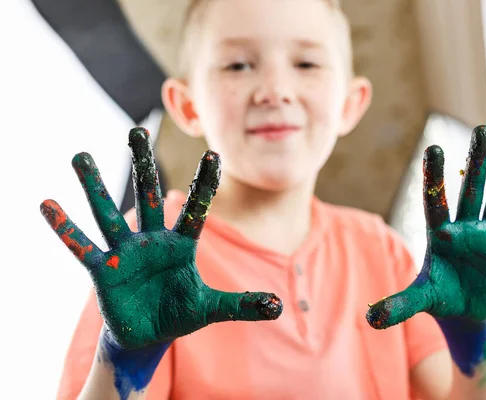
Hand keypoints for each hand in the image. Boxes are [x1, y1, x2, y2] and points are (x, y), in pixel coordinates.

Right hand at [41, 127, 282, 348]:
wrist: (149, 334)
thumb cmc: (180, 314)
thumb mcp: (211, 308)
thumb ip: (242, 304)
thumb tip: (279, 306)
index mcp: (181, 245)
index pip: (195, 210)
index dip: (205, 185)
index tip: (214, 156)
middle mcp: (152, 240)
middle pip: (148, 195)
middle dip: (142, 164)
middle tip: (135, 131)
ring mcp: (125, 252)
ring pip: (109, 214)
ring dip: (94, 187)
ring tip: (80, 156)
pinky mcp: (102, 270)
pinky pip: (81, 246)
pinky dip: (65, 229)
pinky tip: (47, 204)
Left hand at [367, 125, 485, 328]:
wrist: (464, 311)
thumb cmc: (439, 298)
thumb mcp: (421, 300)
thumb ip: (399, 304)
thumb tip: (370, 318)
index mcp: (439, 234)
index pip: (435, 200)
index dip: (434, 177)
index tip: (434, 148)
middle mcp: (465, 227)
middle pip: (471, 188)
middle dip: (478, 160)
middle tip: (483, 130)